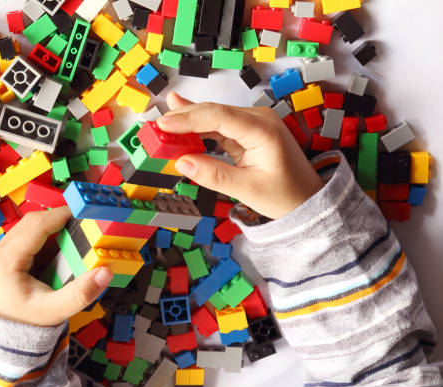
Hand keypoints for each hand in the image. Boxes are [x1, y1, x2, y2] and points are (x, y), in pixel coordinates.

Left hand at [0, 207, 112, 326]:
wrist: (1, 338)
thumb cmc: (21, 325)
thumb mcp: (53, 311)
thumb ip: (80, 293)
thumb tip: (104, 273)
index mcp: (6, 260)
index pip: (37, 224)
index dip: (62, 215)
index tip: (84, 213)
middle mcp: (0, 252)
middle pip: (34, 222)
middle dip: (61, 221)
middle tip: (84, 227)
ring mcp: (2, 253)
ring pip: (31, 228)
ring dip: (55, 232)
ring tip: (75, 243)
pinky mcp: (8, 257)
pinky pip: (30, 239)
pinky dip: (48, 242)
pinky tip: (61, 255)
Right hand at [157, 92, 324, 218]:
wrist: (307, 199)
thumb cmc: (286, 195)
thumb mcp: (247, 190)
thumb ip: (213, 175)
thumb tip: (182, 162)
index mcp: (262, 130)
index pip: (218, 116)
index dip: (188, 118)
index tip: (163, 123)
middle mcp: (258, 119)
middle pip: (214, 112)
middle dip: (183, 117)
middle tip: (155, 125)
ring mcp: (253, 123)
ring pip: (213, 117)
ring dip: (188, 122)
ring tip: (160, 126)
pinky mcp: (247, 132)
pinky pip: (218, 127)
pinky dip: (198, 130)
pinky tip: (179, 122)